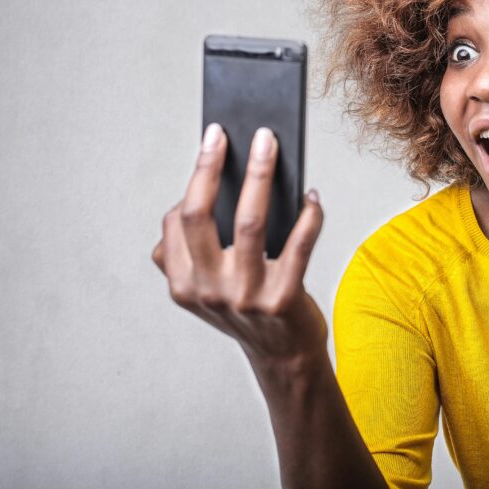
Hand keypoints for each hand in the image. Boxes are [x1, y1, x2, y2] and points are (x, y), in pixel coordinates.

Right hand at [151, 124, 327, 369]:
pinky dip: (308, 215)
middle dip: (210, 166)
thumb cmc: (248, 308)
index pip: (178, 221)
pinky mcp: (282, 300)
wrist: (284, 356)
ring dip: (260, 175)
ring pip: (249, 222)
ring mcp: (244, 296)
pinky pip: (298, 245)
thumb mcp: (207, 288)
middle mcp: (207, 290)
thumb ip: (192, 251)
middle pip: (199, 215)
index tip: (213, 141)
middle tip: (226, 132)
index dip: (196, 177)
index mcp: (183, 284)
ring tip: (269, 144)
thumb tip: (205, 189)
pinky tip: (311, 196)